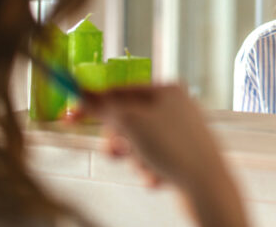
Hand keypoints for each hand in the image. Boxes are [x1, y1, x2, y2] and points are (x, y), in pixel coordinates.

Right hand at [81, 85, 246, 226]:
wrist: (208, 186)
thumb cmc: (173, 148)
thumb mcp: (130, 123)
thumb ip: (103, 107)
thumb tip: (80, 93)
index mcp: (167, 89)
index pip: (121, 90)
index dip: (93, 104)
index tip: (68, 117)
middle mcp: (177, 106)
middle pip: (127, 119)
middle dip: (118, 140)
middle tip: (115, 153)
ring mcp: (182, 131)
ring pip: (137, 143)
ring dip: (134, 159)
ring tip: (147, 167)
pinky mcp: (183, 155)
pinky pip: (151, 160)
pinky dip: (148, 170)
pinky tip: (161, 178)